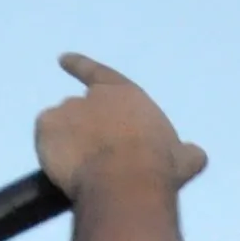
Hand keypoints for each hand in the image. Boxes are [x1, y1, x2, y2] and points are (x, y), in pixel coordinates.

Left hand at [34, 55, 206, 205]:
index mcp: (126, 95)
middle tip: (88, 156)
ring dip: (65, 143)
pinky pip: (44, 139)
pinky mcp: (47, 126)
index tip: (62, 59)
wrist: (126, 180)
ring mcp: (67, 109)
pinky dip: (49, 151)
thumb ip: (185, 153)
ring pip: (60, 126)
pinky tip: (60, 168)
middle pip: (78, 109)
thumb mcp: (182, 158)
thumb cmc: (159, 168)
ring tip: (77, 170)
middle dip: (81, 129)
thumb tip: (195, 155)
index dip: (80, 66)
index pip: (98, 73)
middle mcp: (93, 96)